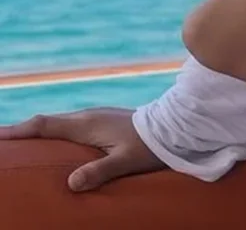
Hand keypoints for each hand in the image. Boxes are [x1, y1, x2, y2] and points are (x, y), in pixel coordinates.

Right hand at [0, 108, 165, 191]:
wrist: (173, 126)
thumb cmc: (150, 146)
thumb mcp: (126, 161)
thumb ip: (100, 171)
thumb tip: (71, 184)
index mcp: (87, 124)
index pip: (44, 125)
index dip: (19, 130)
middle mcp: (87, 116)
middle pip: (46, 122)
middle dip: (21, 130)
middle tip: (2, 140)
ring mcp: (95, 117)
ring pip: (58, 122)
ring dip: (37, 130)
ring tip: (19, 143)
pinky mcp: (102, 120)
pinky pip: (69, 124)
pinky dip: (53, 131)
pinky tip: (52, 142)